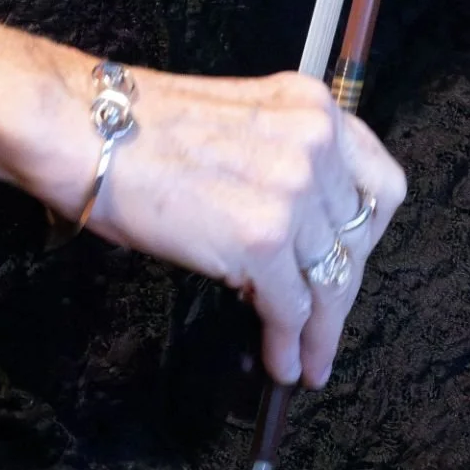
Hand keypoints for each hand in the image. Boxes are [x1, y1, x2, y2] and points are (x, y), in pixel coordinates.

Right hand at [77, 64, 404, 388]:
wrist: (88, 130)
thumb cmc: (144, 128)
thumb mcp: (242, 120)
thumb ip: (285, 157)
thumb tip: (302, 232)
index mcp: (312, 107)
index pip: (381, 184)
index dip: (368, 235)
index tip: (349, 263)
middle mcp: (315, 144)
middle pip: (357, 240)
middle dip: (340, 291)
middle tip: (324, 328)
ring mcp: (292, 191)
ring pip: (330, 282)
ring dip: (320, 332)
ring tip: (307, 361)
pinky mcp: (261, 239)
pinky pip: (291, 309)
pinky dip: (288, 345)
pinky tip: (279, 362)